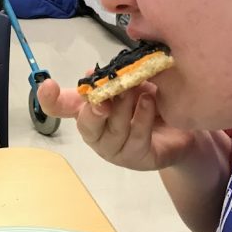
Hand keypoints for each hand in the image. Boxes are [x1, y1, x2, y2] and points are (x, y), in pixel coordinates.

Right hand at [37, 78, 193, 171]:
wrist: (184, 128)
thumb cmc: (152, 102)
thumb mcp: (134, 82)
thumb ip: (116, 78)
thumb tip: (95, 73)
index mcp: (90, 110)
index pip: (61, 108)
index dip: (49, 99)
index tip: (47, 85)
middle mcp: (98, 133)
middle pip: (85, 125)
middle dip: (92, 110)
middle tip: (104, 97)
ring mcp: (116, 150)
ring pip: (113, 131)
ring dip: (124, 108)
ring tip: (138, 90)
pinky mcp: (137, 158)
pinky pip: (136, 139)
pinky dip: (142, 118)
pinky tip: (150, 102)